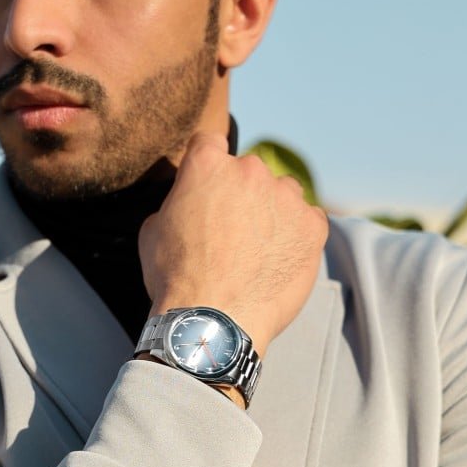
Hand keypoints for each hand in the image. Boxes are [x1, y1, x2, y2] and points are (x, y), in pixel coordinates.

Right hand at [139, 132, 327, 356]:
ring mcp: (286, 197)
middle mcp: (250, 171)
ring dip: (273, 212)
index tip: (207, 188)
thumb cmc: (176, 279)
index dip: (206, 165)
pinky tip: (278, 261)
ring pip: (282, 194)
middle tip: (231, 232)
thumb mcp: (153, 232)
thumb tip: (185, 202)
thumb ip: (175, 203)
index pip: (209, 144)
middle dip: (241, 194)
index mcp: (207, 165)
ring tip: (257, 250)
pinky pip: (308, 220)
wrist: (214, 321)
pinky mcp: (313, 226)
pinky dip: (296, 235)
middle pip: (249, 170)